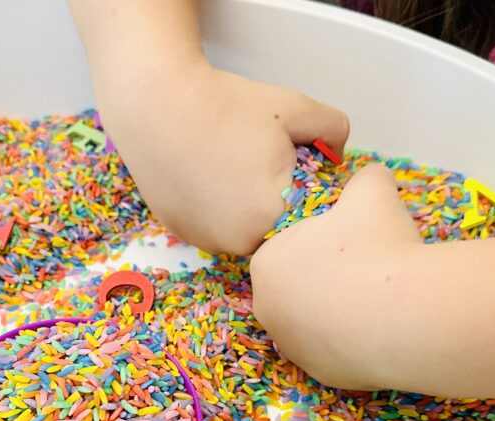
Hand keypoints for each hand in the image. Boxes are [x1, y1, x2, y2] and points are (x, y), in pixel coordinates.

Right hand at [98, 59, 348, 255]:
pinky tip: (207, 177)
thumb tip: (338, 156)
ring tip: (231, 167)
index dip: (304, 190)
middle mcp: (238, 242)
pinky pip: (212, 230)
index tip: (291, 163)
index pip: (307, 219)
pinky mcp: (180, 233)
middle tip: (259, 161)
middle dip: (275, 202)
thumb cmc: (226, 105)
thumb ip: (335, 130)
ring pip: (241, 234)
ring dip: (245, 212)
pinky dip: (215, 211)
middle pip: (274, 231)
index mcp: (273, 217)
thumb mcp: (296, 107)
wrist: (155, 104)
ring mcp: (205, 241)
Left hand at [250, 164, 424, 390]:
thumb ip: (364, 178)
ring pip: (312, 322)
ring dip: (337, 311)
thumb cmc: (376, 246)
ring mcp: (291, 346)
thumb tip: (371, 177)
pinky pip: (334, 351)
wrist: (403, 314)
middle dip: (324, 279)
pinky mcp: (318, 374)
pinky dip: (353, 340)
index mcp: (266, 264)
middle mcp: (267, 310)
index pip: (285, 249)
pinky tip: (380, 326)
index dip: (318, 243)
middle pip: (295, 288)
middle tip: (364, 269)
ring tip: (376, 298)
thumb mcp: (373, 192)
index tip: (348, 242)